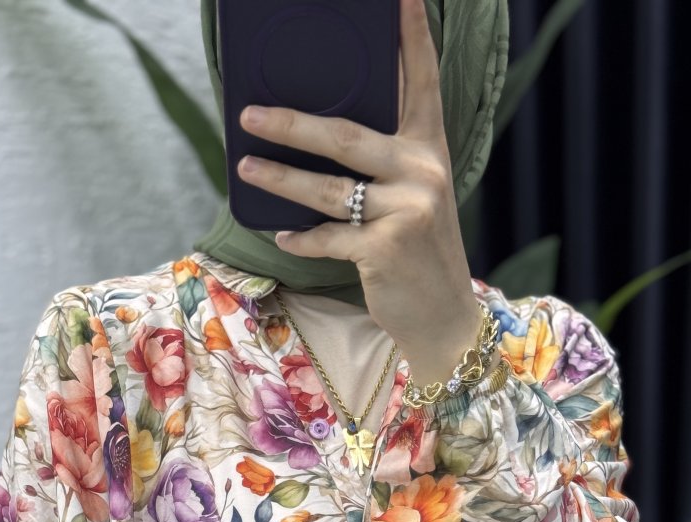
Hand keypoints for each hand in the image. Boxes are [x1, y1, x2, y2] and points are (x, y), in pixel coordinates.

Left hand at [236, 0, 488, 385]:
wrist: (444, 316)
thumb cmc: (419, 251)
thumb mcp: (413, 197)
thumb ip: (383, 164)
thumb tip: (319, 135)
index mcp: (430, 149)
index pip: (421, 81)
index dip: (411, 36)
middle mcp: (423, 173)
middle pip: (346, 136)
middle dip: (292, 124)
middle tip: (249, 114)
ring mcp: (406, 212)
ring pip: (327, 189)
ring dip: (280, 179)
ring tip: (246, 168)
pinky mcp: (385, 250)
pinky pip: (327, 237)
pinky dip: (301, 239)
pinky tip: (282, 235)